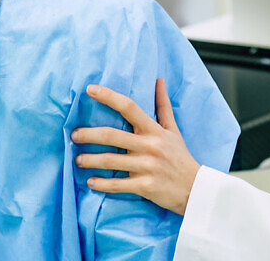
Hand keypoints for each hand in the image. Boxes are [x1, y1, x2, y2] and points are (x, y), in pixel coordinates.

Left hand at [71, 78, 201, 214]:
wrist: (196, 188)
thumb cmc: (180, 156)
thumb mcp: (173, 129)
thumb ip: (163, 105)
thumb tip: (159, 80)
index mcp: (154, 130)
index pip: (129, 107)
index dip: (108, 96)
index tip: (90, 90)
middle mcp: (149, 146)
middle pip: (112, 135)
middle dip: (88, 134)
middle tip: (74, 135)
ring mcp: (146, 167)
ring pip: (110, 161)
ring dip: (90, 160)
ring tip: (77, 159)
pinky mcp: (145, 186)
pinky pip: (117, 185)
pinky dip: (101, 184)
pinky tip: (90, 182)